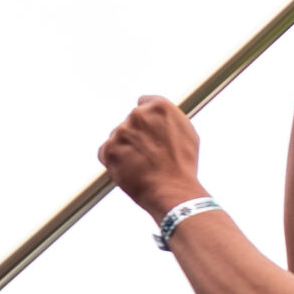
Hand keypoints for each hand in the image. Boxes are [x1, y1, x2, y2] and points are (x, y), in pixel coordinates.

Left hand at [98, 93, 201, 224]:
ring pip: (118, 137)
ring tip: (141, 166)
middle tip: (149, 155)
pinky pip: (106, 152)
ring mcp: (121, 131)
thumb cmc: (183, 166)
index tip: (151, 133)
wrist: (172, 190)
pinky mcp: (109, 149)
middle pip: (131, 122)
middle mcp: (138, 114)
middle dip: (136, 135)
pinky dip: (114, 161)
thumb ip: (169, 120)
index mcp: (160, 107)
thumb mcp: (187, 133)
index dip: (149, 121)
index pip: (144, 103)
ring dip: (125, 148)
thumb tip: (158, 118)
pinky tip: (129, 170)